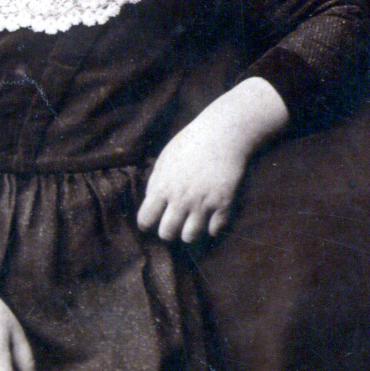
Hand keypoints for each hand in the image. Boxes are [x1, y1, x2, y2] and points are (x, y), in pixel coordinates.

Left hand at [139, 77, 287, 240]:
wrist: (224, 133)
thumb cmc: (191, 143)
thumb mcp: (165, 159)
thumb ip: (156, 183)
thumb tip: (150, 204)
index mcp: (163, 187)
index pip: (145, 220)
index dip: (147, 223)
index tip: (153, 221)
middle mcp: (181, 199)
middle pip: (167, 234)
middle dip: (168, 230)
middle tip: (175, 222)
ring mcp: (203, 203)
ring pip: (190, 237)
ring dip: (190, 231)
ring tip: (193, 221)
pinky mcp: (224, 205)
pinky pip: (214, 231)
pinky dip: (212, 227)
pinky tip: (212, 216)